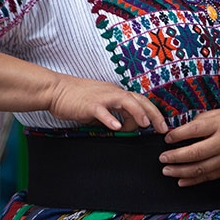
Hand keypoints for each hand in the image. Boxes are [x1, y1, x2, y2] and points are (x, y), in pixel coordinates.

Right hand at [48, 75, 166, 132]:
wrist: (56, 90)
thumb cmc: (78, 99)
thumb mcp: (100, 108)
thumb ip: (113, 116)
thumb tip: (124, 127)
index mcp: (116, 93)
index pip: (141, 101)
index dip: (154, 112)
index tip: (162, 126)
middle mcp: (113, 93)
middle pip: (139, 100)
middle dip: (153, 114)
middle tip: (163, 128)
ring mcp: (102, 98)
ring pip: (125, 101)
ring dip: (137, 113)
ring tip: (145, 125)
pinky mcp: (89, 105)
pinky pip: (102, 111)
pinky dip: (110, 118)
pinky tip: (116, 126)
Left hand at [159, 109, 219, 185]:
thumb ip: (203, 119)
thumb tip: (182, 129)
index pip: (195, 130)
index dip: (178, 135)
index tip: (167, 138)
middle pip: (195, 153)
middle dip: (175, 157)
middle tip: (162, 158)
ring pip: (199, 168)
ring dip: (180, 171)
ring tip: (167, 170)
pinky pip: (207, 177)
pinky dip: (192, 181)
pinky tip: (181, 181)